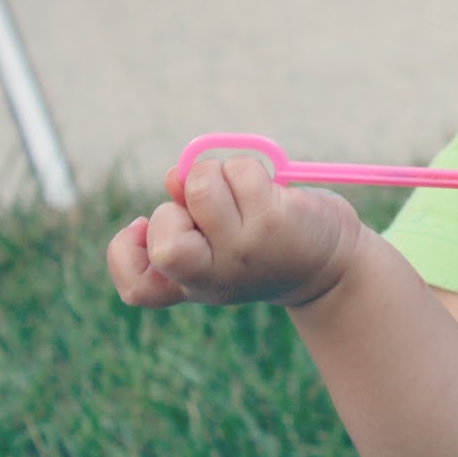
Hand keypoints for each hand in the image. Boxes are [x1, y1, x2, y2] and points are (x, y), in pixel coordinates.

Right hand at [107, 156, 361, 308]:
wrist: (332, 264)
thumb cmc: (268, 245)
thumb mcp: (224, 241)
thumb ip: (192, 216)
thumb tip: (175, 177)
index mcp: (192, 283)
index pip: (137, 288)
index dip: (125, 254)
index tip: (142, 226)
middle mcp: (214, 275)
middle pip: (167, 243)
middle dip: (174, 208)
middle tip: (205, 210)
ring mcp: (244, 249)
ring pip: (201, 184)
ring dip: (216, 172)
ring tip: (242, 190)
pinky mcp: (273, 221)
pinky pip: (241, 170)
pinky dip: (248, 168)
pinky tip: (270, 189)